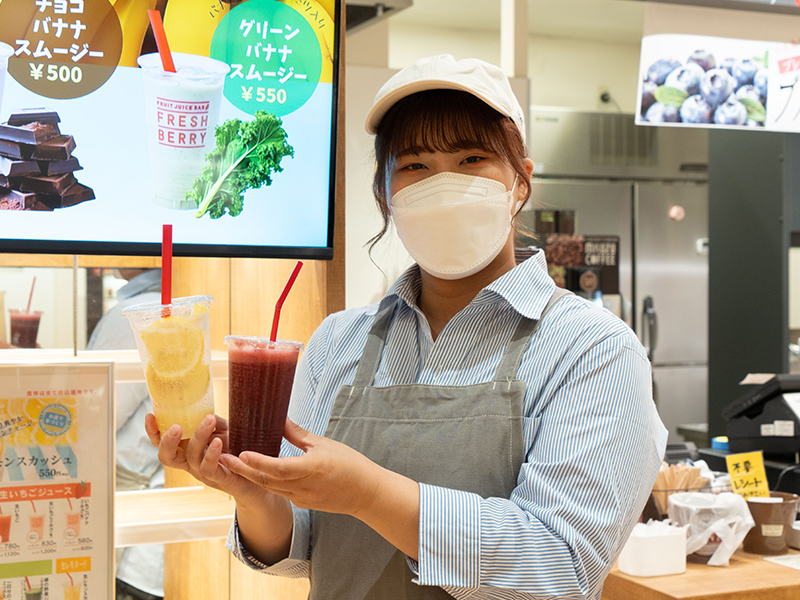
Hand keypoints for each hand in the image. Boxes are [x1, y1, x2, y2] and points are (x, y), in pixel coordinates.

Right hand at [144, 413, 266, 505]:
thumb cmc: (237, 451)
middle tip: (175, 426)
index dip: (153, 432)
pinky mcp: (219, 478)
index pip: (163, 443)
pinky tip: (217, 441)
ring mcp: (204, 473)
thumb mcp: (223, 431)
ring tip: (208, 420)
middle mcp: (191, 463)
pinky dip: (211, 454)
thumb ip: (211, 422)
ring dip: (198, 437)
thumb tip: (203, 411)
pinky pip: (209, 468)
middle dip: (167, 441)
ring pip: (191, 458)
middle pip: (167, 457)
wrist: (257, 476)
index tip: (150, 415)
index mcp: (187, 450)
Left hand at [227, 419, 420, 557]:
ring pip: (269, 488)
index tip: (240, 452)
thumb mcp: (324, 444)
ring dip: (250, 477)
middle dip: (243, 470)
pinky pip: (278, 492)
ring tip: (232, 463)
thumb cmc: (350, 465)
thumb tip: (279, 418)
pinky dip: (264, 482)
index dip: (257, 461)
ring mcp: (301, 498)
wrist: (366, 493)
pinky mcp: (302, 504)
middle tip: (223, 458)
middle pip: (266, 481)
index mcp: (311, 469)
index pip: (278, 467)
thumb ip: (298, 434)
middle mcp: (303, 487)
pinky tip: (253, 473)